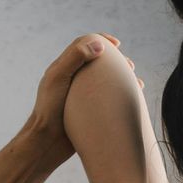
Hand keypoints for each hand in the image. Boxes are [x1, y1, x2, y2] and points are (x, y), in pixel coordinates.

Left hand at [25, 34, 125, 169]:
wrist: (46, 142)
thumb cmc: (48, 110)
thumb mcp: (58, 79)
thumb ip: (75, 58)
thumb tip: (100, 46)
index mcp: (64, 67)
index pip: (83, 45)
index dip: (101, 40)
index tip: (116, 44)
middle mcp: (73, 79)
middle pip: (98, 62)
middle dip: (116, 61)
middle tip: (129, 66)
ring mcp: (83, 96)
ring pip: (106, 82)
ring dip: (122, 79)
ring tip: (136, 82)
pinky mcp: (90, 111)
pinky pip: (109, 100)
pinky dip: (122, 97)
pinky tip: (134, 100)